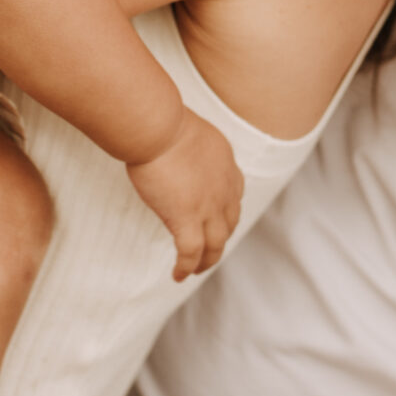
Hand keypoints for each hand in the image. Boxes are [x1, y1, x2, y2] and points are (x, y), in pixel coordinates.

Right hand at [126, 106, 243, 280]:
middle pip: (229, 222)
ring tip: (196, 270)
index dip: (227, 209)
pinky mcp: (187, 219)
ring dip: (207, 261)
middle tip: (209, 249)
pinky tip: (178, 275)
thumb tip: (167, 143)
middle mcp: (224, 187)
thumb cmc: (161, 119)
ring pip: (215, 245)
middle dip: (220, 238)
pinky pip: (191, 253)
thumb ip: (185, 144)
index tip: (217, 216)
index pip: (234, 192)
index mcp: (225, 163)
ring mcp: (208, 206)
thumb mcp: (184, 129)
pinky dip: (186, 267)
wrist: (160, 127)